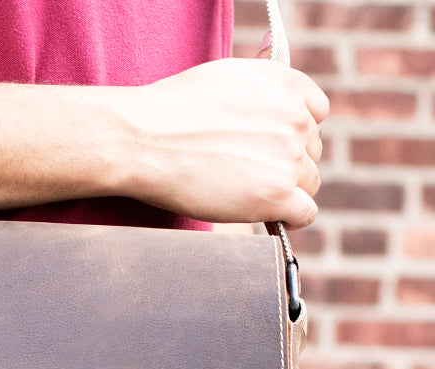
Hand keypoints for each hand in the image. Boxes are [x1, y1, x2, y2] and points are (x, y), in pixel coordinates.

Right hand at [110, 58, 327, 228]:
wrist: (144, 141)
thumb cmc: (171, 111)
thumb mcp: (226, 76)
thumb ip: (260, 81)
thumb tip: (274, 58)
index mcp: (286, 84)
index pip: (315, 114)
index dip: (292, 135)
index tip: (269, 148)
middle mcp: (295, 118)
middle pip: (311, 152)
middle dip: (285, 164)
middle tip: (247, 175)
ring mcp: (288, 158)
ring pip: (308, 183)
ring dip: (284, 192)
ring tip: (247, 195)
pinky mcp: (276, 195)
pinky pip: (304, 213)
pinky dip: (288, 219)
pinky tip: (268, 217)